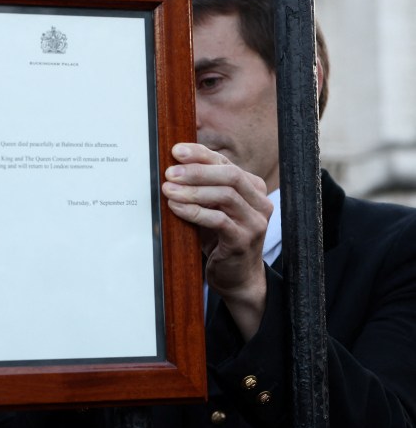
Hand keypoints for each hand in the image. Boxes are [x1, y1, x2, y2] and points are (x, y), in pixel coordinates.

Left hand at [162, 143, 272, 339]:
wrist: (237, 277)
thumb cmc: (220, 239)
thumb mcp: (214, 209)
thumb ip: (203, 188)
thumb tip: (173, 166)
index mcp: (253, 188)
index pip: (225, 163)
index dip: (200, 154)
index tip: (175, 151)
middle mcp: (259, 202)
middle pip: (230, 175)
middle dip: (197, 171)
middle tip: (170, 172)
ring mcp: (255, 222)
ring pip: (225, 195)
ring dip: (193, 191)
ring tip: (168, 190)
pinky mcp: (243, 240)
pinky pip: (218, 220)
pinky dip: (195, 211)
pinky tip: (176, 207)